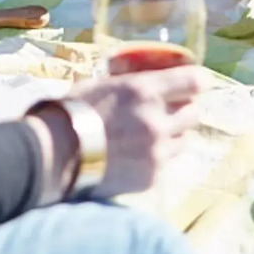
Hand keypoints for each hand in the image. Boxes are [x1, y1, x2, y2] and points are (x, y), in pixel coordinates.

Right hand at [28, 66, 206, 200]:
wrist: (55, 155)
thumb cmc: (72, 112)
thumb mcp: (101, 84)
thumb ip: (129, 84)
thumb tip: (143, 77)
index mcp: (144, 91)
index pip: (194, 81)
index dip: (198, 80)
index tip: (195, 82)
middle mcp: (156, 121)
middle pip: (194, 112)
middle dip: (184, 109)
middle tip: (171, 109)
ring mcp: (156, 152)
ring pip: (185, 140)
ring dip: (174, 135)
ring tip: (153, 134)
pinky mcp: (151, 177)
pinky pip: (166, 163)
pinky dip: (157, 158)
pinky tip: (138, 155)